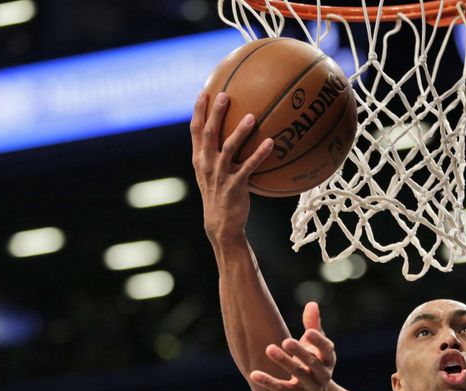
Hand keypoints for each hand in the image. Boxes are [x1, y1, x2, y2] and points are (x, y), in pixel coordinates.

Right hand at [190, 91, 273, 242]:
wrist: (220, 224)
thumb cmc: (219, 196)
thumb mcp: (211, 174)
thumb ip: (215, 155)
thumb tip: (230, 135)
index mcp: (199, 159)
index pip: (195, 130)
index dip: (198, 111)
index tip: (203, 92)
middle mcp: (207, 163)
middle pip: (209, 133)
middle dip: (215, 113)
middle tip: (224, 94)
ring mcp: (220, 174)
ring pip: (228, 147)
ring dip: (240, 131)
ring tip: (252, 116)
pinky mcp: (235, 185)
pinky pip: (249, 166)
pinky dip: (260, 154)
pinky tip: (270, 142)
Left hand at [250, 302, 336, 390]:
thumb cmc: (313, 364)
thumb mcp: (314, 346)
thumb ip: (314, 326)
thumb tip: (312, 303)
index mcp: (328, 360)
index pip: (327, 349)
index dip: (319, 341)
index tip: (309, 331)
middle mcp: (322, 375)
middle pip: (312, 363)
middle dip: (300, 352)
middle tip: (286, 341)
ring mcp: (310, 387)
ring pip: (297, 375)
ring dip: (284, 362)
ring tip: (269, 349)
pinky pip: (281, 388)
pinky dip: (267, 381)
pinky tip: (253, 374)